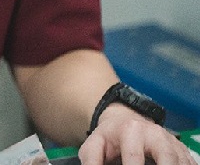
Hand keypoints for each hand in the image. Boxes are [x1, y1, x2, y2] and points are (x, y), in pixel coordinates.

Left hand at [78, 104, 194, 164]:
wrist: (125, 121)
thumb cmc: (109, 138)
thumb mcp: (94, 145)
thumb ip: (92, 160)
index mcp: (131, 131)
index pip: (134, 156)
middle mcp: (156, 134)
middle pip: (167, 157)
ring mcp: (172, 142)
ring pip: (181, 161)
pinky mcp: (183, 151)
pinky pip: (189, 163)